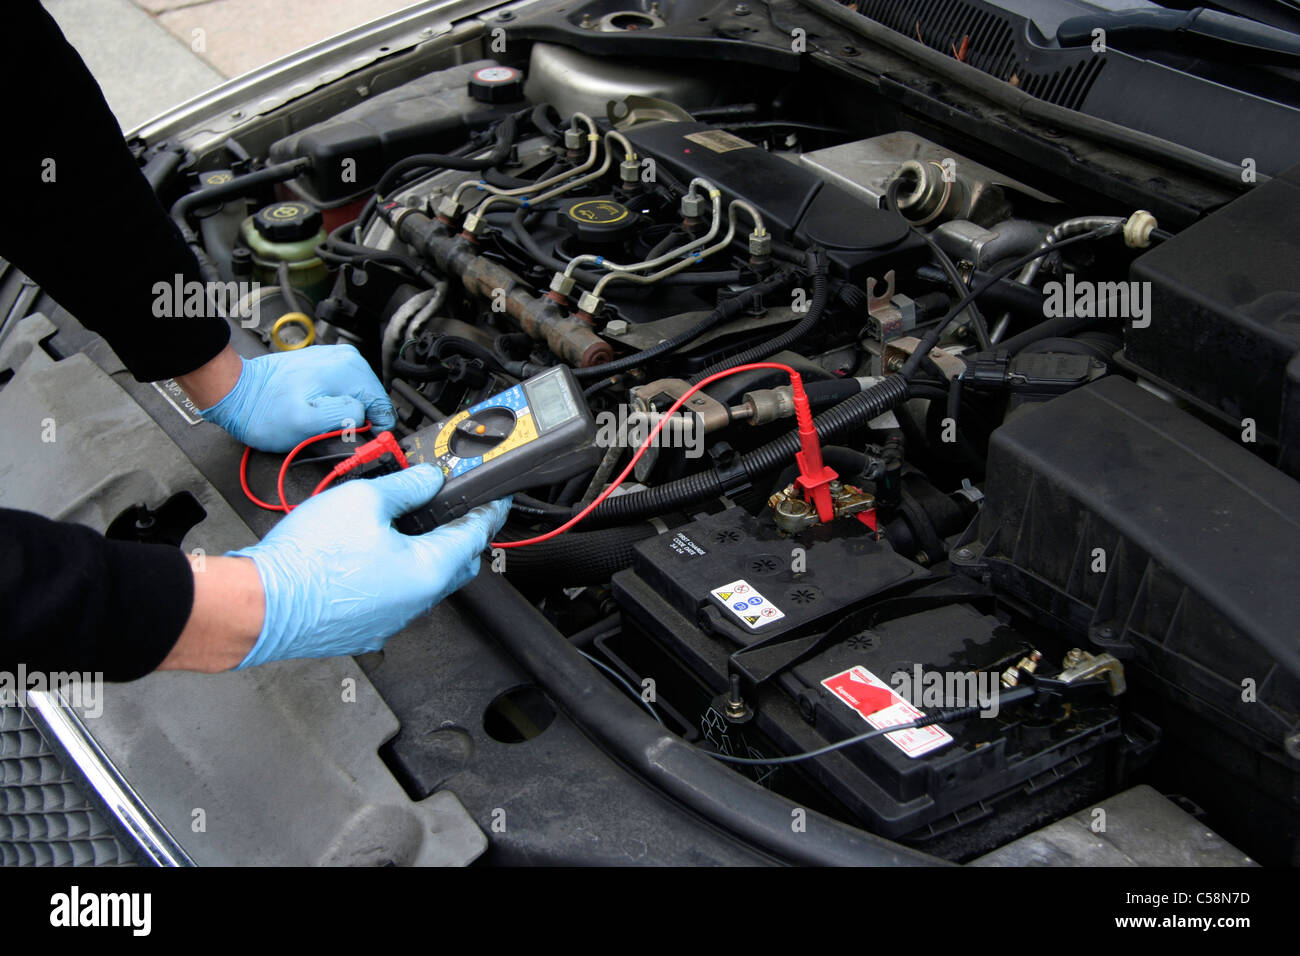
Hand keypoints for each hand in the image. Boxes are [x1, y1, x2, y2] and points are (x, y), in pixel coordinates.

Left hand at [190, 344, 395, 450]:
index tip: (354, 443)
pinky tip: (317, 412)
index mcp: (350, 369)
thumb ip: (345, 418)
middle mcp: (348, 359)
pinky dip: (336, 406)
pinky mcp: (326, 366)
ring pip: (360, 399)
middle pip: (373, 403)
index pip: (384, 408)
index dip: (373, 432)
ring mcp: (337, 360)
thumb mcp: (306, 424)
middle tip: (330, 434)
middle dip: (358, 423)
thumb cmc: (264, 411)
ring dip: (346, 416)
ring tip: (321, 423)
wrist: (237, 393)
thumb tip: (367, 418)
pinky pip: (345, 392)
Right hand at [229, 464, 509, 667]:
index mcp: (428, 571)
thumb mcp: (364, 499)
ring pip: (425, 583)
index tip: (495, 499)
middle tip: (456, 510)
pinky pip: (395, 599)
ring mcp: (392, 620)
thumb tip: (429, 479)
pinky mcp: (366, 629)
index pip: (476, 535)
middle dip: (463, 535)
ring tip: (408, 526)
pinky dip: (397, 575)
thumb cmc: (308, 560)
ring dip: (426, 555)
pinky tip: (373, 556)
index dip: (489, 510)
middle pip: (457, 564)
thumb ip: (407, 486)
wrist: (261, 604)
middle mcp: (416, 603)